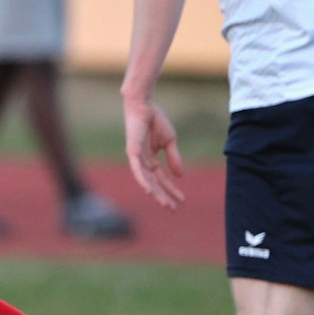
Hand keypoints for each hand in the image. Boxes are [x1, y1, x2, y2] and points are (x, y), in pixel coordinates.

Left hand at [123, 94, 183, 208]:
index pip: (161, 178)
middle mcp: (142, 160)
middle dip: (163, 195)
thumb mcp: (170, 141)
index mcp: (150, 158)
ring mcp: (136, 157)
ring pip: (146, 179)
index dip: (171, 189)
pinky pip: (136, 168)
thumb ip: (174, 158)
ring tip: (164, 203)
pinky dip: (142, 179)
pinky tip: (148, 190)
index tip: (181, 200)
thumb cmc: (155, 120)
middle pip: (153, 182)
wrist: (145, 105)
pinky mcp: (132, 150)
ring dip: (155, 192)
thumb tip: (180, 176)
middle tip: (172, 208)